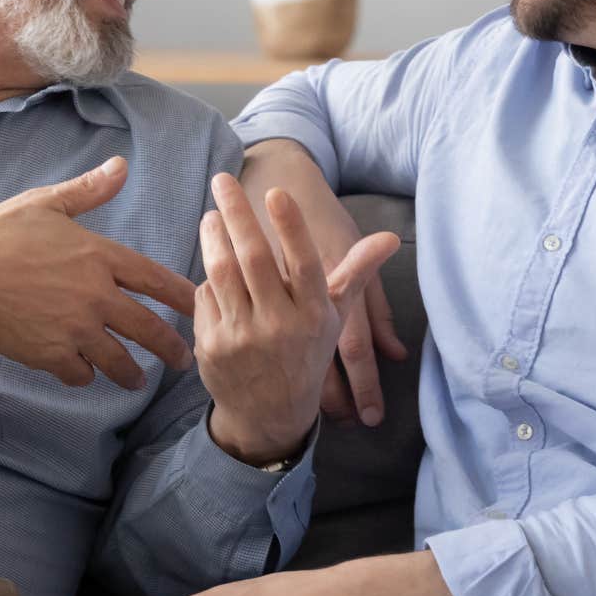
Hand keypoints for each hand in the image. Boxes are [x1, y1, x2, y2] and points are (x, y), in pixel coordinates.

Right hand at [0, 156, 196, 389]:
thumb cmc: (1, 233)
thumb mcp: (47, 204)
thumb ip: (89, 190)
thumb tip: (121, 166)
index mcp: (100, 257)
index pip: (156, 280)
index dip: (184, 297)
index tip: (201, 307)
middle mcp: (96, 296)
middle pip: (148, 329)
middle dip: (171, 349)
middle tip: (184, 361)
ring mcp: (75, 329)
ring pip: (119, 361)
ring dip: (133, 374)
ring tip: (139, 381)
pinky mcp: (51, 354)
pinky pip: (81, 374)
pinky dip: (86, 376)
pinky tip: (87, 374)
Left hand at [196, 174, 399, 463]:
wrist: (271, 415)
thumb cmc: (306, 354)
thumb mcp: (334, 318)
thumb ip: (355, 273)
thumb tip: (389, 239)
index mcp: (313, 315)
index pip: (303, 264)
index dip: (290, 228)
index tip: (276, 192)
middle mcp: (280, 326)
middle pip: (254, 260)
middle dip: (238, 215)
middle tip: (224, 180)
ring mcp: (244, 337)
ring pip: (223, 273)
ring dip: (213, 238)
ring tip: (211, 213)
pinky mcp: (214, 346)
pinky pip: (205, 297)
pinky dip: (207, 277)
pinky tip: (209, 260)